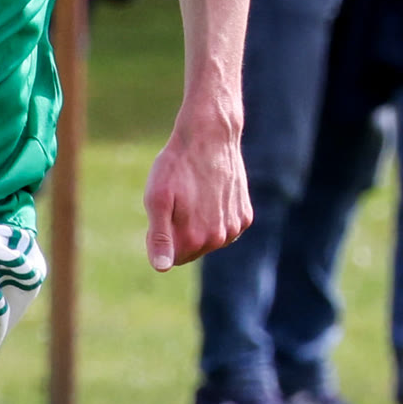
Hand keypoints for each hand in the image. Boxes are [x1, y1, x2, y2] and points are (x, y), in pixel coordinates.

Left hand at [143, 115, 251, 270]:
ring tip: (194, 194)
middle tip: (177, 200)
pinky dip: (216, 215)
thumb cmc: (177, 165)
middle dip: (180, 232)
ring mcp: (235, 228)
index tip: (161, 211)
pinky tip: (211, 194)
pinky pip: (225, 226)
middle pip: (191, 250)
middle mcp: (219, 239)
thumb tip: (161, 267)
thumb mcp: (157, 199)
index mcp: (194, 239)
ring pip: (209, 239)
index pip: (171, 258)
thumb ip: (159, 237)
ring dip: (198, 223)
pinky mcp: (245, 215)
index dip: (160, 238)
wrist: (209, 136)